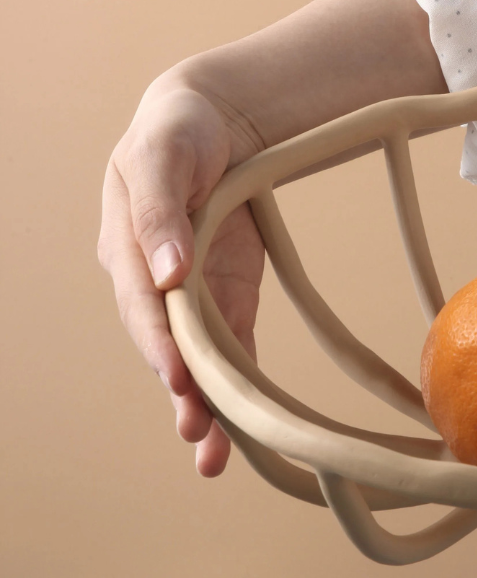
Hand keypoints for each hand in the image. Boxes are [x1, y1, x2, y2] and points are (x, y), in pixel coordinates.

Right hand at [98, 71, 265, 475]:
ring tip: (217, 456)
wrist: (214, 120)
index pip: (142, 307)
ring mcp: (193, 292)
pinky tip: (249, 423)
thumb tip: (165, 271)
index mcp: (127, 249)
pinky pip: (233, 342)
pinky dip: (239, 380)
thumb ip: (160, 211)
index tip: (179, 375)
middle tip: (201, 435)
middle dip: (182, 391)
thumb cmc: (177, 133)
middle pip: (165, 344)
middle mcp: (154, 282)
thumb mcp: (163, 158)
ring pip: (197, 357)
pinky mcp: (228, 293)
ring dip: (207, 404)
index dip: (160, 342)